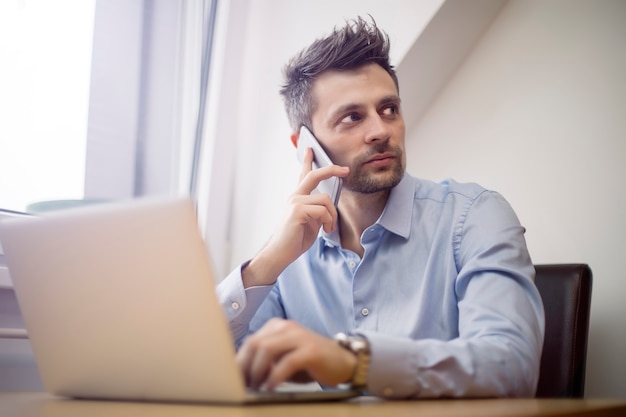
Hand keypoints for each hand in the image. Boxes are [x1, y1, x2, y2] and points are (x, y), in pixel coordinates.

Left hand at [237, 318, 355, 390]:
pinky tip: (271, 387)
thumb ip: (266, 360)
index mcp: (277, 326)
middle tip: (241, 385)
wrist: (343, 361)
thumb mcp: (284, 358)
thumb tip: (242, 374)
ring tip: (255, 387)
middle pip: (255, 343)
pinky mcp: (311, 351)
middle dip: (244, 366)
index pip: (250, 341)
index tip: (232, 379)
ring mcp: (299, 337)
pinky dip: (275, 376)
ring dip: (257, 371)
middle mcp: (287, 327)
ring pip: (267, 349)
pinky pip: (287, 362)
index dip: (238, 361)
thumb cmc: (310, 363)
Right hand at [243, 148, 347, 286]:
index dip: (307, 161)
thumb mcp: (311, 222)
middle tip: (345, 170)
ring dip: (332, 215)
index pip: (302, 175)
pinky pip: (323, 210)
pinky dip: (328, 221)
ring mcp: (295, 202)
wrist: (281, 253)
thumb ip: (317, 210)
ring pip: (325, 199)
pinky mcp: (297, 210)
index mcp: (297, 198)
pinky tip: (325, 230)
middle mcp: (294, 196)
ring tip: (329, 227)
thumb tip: (328, 206)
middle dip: (331, 170)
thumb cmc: (295, 240)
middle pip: (314, 175)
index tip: (310, 149)